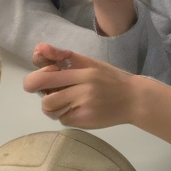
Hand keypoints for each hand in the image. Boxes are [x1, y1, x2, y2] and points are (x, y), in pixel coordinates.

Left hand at [23, 46, 137, 128]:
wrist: (134, 100)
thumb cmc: (110, 79)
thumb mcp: (90, 63)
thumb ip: (62, 56)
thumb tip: (38, 49)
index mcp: (84, 73)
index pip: (45, 78)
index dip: (36, 80)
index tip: (48, 78)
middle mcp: (83, 91)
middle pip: (46, 99)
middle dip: (45, 96)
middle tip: (55, 92)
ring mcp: (84, 109)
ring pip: (52, 111)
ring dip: (54, 107)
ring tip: (67, 101)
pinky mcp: (85, 122)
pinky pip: (62, 120)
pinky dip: (65, 115)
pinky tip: (78, 109)